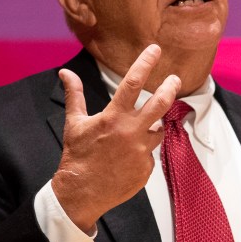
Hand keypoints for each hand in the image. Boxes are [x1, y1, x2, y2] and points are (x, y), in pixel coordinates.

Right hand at [52, 44, 180, 232]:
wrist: (81, 192)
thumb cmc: (77, 155)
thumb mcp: (74, 123)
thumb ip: (74, 95)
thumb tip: (65, 72)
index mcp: (113, 117)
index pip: (133, 83)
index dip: (145, 63)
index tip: (155, 49)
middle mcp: (131, 132)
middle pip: (161, 103)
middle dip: (170, 88)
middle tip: (175, 80)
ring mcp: (141, 151)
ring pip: (158, 131)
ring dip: (152, 128)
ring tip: (138, 132)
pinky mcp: (147, 168)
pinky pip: (150, 154)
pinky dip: (142, 152)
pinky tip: (127, 158)